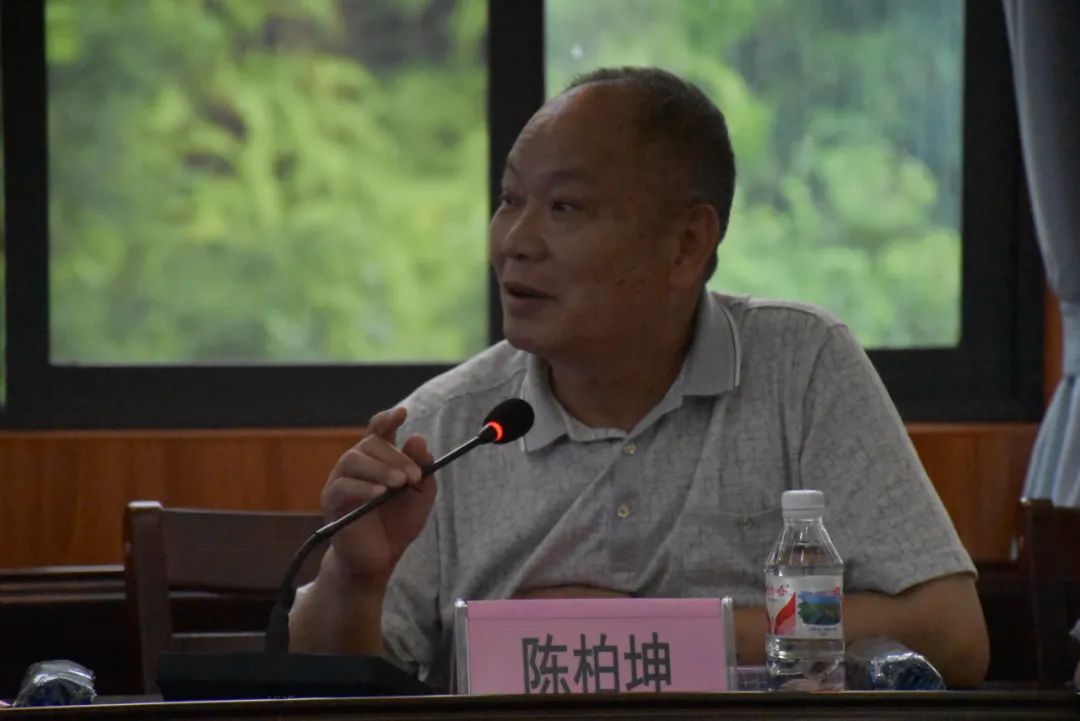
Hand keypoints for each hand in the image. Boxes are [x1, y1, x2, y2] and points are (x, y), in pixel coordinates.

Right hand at [320, 407, 435, 584]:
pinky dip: (362, 487)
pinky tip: (380, 494)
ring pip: (353, 459)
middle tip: (413, 477)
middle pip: (370, 443)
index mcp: (377, 460)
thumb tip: (418, 438)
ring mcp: (341, 481)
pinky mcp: (331, 502)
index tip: (402, 413)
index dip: (387, 419)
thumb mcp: (421, 495)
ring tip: (399, 484)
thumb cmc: (397, 524)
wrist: (379, 559)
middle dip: (396, 457)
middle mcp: (356, 465)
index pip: (377, 430)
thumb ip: (422, 468)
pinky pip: (341, 486)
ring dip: (380, 468)